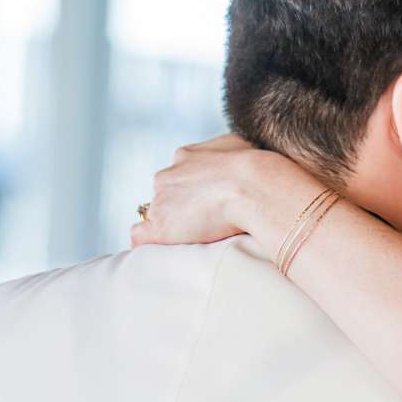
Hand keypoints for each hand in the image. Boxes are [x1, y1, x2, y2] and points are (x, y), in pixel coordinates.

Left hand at [128, 136, 319, 251]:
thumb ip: (239, 157)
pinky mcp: (160, 227)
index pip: (180, 177)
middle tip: (205, 227)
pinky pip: (139, 236)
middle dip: (179, 210)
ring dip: (170, 228)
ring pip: (154, 215)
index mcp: (187, 157)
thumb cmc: (262, 169)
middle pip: (164, 196)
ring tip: (194, 243)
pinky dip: (147, 244)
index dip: (193, 194)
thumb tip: (257, 164)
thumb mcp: (248, 149)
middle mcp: (168, 176)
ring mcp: (162, 202)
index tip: (209, 207)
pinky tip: (163, 252)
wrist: (255, 185)